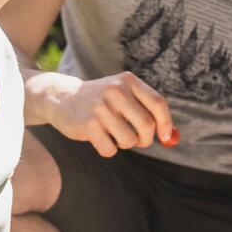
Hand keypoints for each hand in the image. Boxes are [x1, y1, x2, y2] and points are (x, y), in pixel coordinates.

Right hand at [49, 71, 175, 156]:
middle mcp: (116, 91)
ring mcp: (101, 108)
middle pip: (147, 125)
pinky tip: (98, 137)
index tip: (165, 137)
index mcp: (128, 81)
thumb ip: (146, 111)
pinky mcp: (88, 125)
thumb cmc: (100, 101)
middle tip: (138, 140)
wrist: (61, 98)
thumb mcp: (122, 95)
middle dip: (146, 139)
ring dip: (124, 144)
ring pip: (129, 140)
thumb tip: (170, 137)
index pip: (158, 103)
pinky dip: (108, 149)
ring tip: (112, 133)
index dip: (166, 123)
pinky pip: (110, 149)